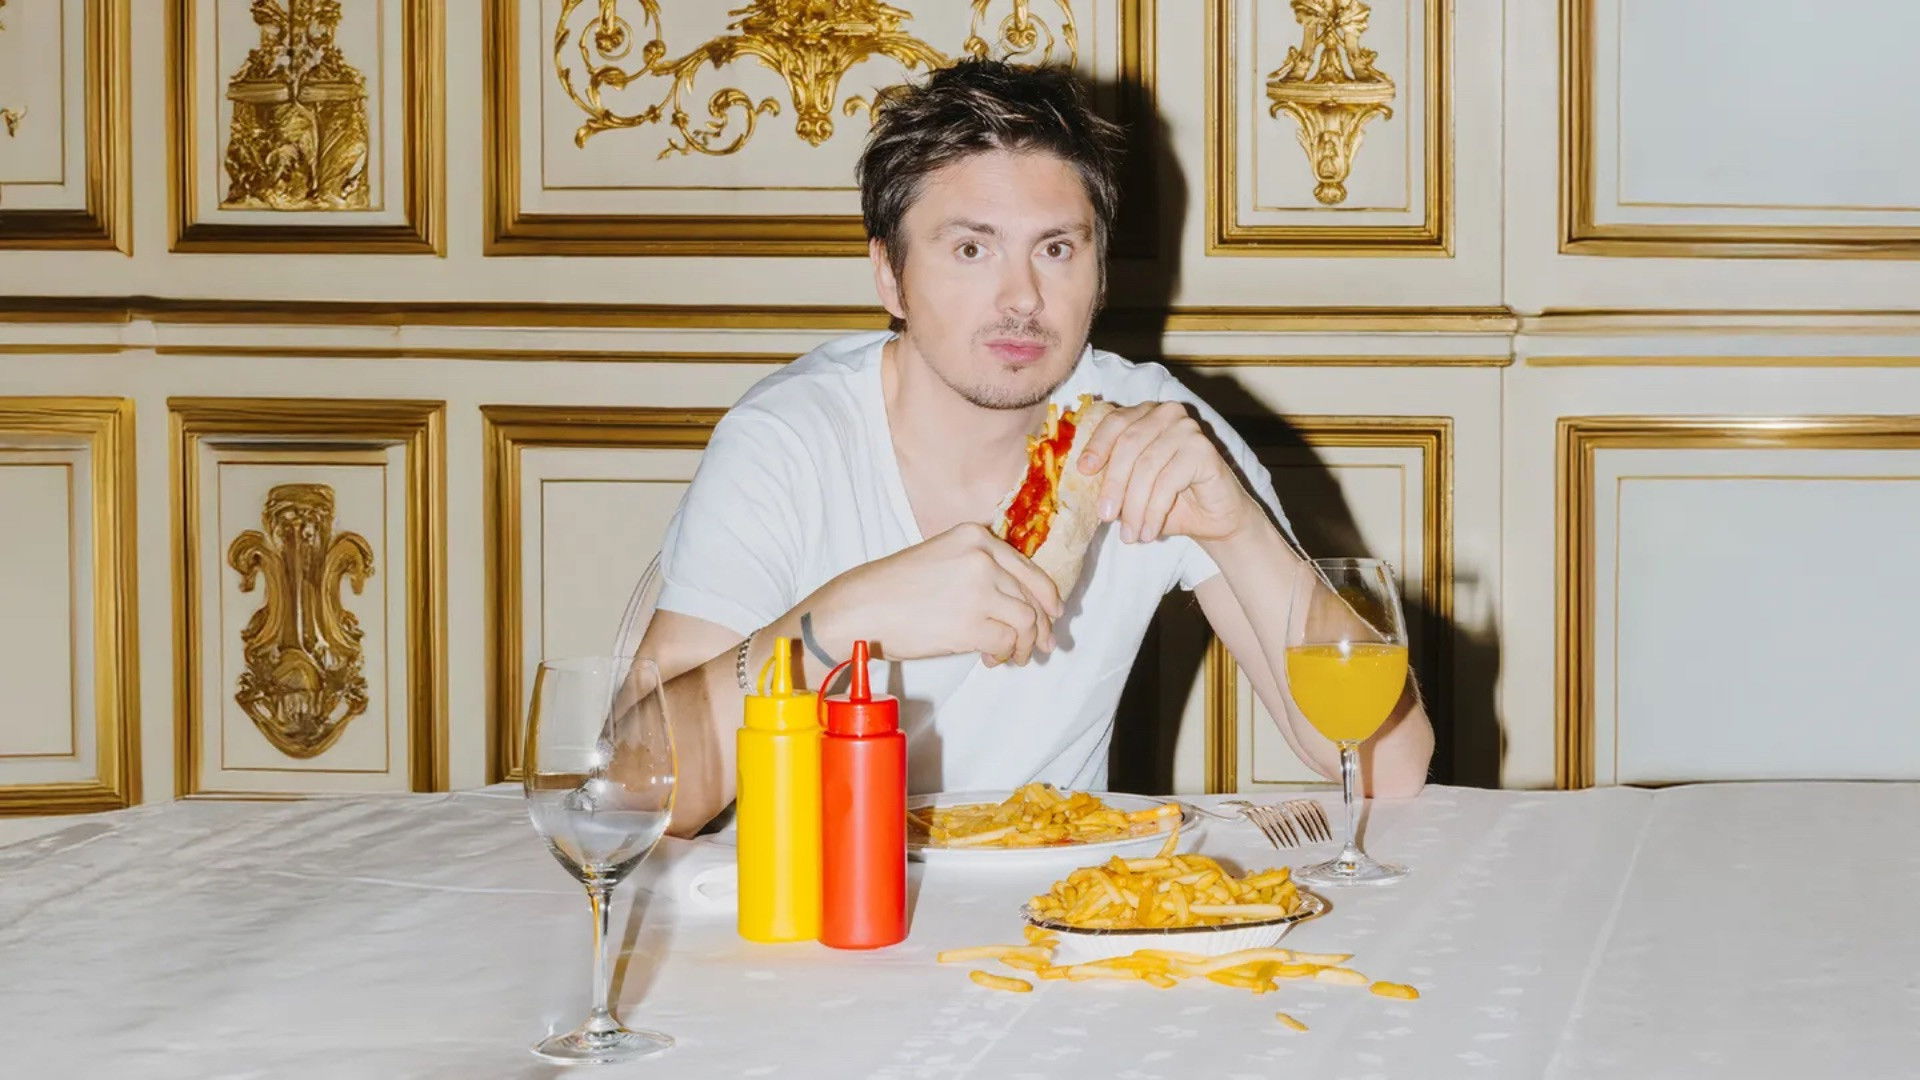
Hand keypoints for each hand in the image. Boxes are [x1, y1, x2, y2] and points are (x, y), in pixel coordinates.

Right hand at [818, 524, 1060, 666]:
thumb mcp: (940, 558)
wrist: (861, 607)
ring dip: (1026, 644)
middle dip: (1042, 625)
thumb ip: (978, 570)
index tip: (1054, 613)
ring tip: (1014, 657)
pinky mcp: (972, 623)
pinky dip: (1005, 654)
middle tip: (1043, 646)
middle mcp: (982, 558)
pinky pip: (1007, 641)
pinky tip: (991, 659)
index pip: (1027, 568)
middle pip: (1032, 595)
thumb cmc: (893, 588)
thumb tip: (1017, 604)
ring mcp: (979, 589)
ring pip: (1027, 620)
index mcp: (975, 536)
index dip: (1046, 595)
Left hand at [1078, 402, 1257, 544]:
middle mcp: (1166, 414)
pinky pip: (1169, 480)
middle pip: (1128, 444)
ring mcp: (1187, 428)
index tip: (1083, 472)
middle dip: (1113, 485)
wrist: (1212, 519)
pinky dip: (1154, 511)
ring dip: (1135, 506)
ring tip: (1130, 535)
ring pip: (1147, 466)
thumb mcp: (1130, 489)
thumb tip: (1079, 482)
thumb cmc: (1168, 502)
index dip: (1097, 445)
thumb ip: (1109, 478)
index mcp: (1144, 415)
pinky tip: (1150, 532)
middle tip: (1105, 517)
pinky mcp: (1204, 449)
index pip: (1114, 422)